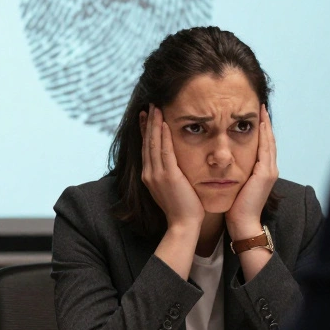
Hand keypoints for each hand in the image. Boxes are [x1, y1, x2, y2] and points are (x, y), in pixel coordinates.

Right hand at [140, 105, 204, 230]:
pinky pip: (164, 151)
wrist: (183, 225)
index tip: (146, 116)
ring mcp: (157, 174)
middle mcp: (149, 173)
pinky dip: (163, 136)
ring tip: (156, 108)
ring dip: (154, 124)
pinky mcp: (168, 176)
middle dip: (148, 122)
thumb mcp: (171, 188)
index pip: (146, 148)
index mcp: (149, 176)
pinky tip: (164, 123)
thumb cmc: (183, 208)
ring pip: (153, 143)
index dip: (145, 130)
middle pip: (147, 142)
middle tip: (150, 105)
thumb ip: (170, 174)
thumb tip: (174, 163)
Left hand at [227, 103, 277, 238]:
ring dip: (266, 125)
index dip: (261, 130)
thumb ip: (235, 171)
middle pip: (269, 140)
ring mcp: (269, 171)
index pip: (263, 145)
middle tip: (260, 105)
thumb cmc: (236, 206)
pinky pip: (265, 149)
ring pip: (269, 142)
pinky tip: (260, 123)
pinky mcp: (265, 174)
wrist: (243, 223)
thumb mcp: (236, 183)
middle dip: (265, 122)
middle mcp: (269, 169)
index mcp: (263, 171)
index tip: (256, 115)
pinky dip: (264, 135)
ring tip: (261, 109)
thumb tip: (224, 160)